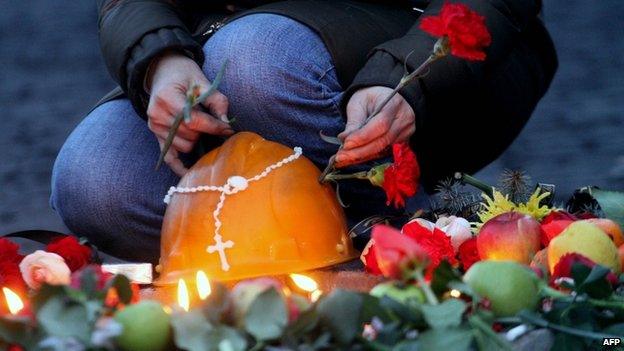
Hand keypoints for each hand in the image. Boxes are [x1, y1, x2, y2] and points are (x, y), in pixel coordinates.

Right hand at [146, 52, 233, 175]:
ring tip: (198, 126)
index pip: (194, 121)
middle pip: (190, 135)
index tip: (229, 130)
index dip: (214, 127)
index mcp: (168, 98)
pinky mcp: (156, 135)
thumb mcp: (203, 82)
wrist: (163, 71)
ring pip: (184, 146)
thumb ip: (217, 101)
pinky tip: (189, 173)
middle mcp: (158, 114)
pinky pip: (168, 156)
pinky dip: (179, 166)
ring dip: (196, 140)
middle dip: (205, 131)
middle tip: (212, 122)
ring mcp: (155, 127)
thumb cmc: (185, 75)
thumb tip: (227, 124)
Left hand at [335, 86, 415, 167]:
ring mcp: (405, 132)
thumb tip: (344, 140)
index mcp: (394, 103)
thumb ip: (354, 121)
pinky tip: (352, 159)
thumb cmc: (371, 97)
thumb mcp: (359, 102)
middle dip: (360, 151)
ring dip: (361, 157)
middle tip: (340, 157)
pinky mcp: (402, 142)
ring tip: (343, 159)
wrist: (386, 96)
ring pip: (383, 150)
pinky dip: (366, 157)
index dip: (363, 137)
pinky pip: (383, 153)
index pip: (381, 124)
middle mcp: (404, 119)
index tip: (346, 144)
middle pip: (383, 141)